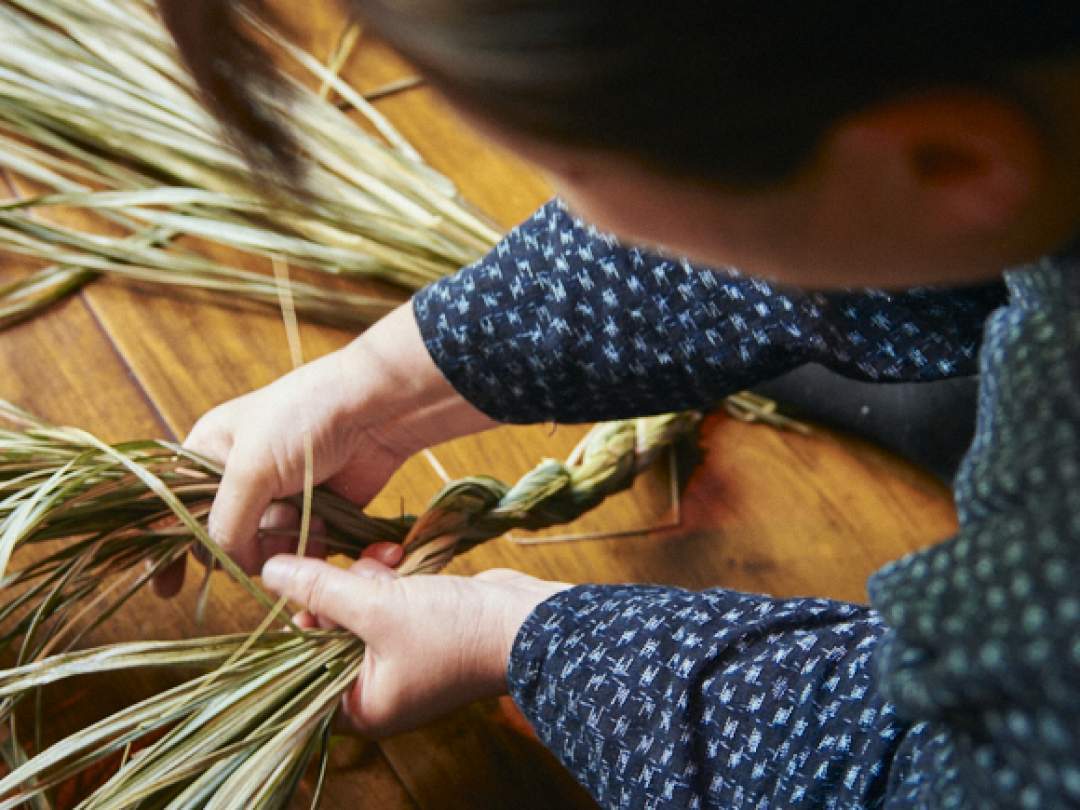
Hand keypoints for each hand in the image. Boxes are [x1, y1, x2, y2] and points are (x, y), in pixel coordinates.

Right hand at [153, 303, 498, 595]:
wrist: (375, 409)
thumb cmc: (304, 418)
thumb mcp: (250, 466)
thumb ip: (226, 521)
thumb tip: (224, 564)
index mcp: (208, 452)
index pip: (172, 508)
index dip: (166, 548)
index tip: (166, 590)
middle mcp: (239, 477)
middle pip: (221, 537)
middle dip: (241, 542)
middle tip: (267, 523)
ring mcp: (278, 496)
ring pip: (262, 549)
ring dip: (280, 541)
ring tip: (301, 513)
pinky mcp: (314, 511)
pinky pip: (300, 548)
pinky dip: (309, 542)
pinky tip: (322, 519)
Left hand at [262, 554, 570, 736]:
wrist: (529, 624)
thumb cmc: (453, 633)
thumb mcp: (377, 607)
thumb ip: (320, 588)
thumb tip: (268, 571)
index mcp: (362, 706)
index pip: (304, 668)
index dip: (300, 623)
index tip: (299, 583)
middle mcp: (377, 687)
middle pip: (329, 633)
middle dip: (339, 591)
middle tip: (350, 567)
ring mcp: (400, 656)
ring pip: (358, 608)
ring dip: (366, 577)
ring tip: (387, 559)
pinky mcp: (420, 627)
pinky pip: (385, 599)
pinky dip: (389, 576)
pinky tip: (399, 555)